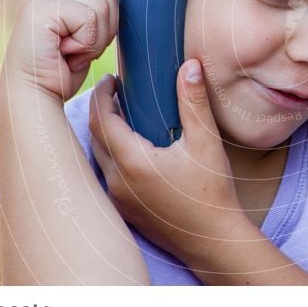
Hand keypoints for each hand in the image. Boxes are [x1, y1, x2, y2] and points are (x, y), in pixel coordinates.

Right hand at [3, 0, 131, 101]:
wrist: (32, 95)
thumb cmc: (59, 71)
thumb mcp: (86, 36)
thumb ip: (96, 11)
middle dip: (106, 26)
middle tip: (78, 46)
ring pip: (104, 2)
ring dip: (96, 36)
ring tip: (70, 49)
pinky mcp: (42, 5)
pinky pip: (90, 16)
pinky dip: (86, 40)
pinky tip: (63, 50)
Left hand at [88, 59, 246, 261]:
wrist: (213, 240)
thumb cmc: (212, 192)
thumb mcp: (206, 142)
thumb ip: (193, 101)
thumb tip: (189, 65)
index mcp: (132, 162)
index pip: (100, 119)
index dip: (101, 95)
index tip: (111, 79)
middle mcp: (117, 182)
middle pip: (94, 137)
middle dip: (100, 110)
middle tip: (115, 92)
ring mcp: (118, 199)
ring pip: (99, 157)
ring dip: (105, 133)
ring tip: (122, 114)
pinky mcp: (124, 210)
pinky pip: (107, 174)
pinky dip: (112, 154)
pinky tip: (131, 147)